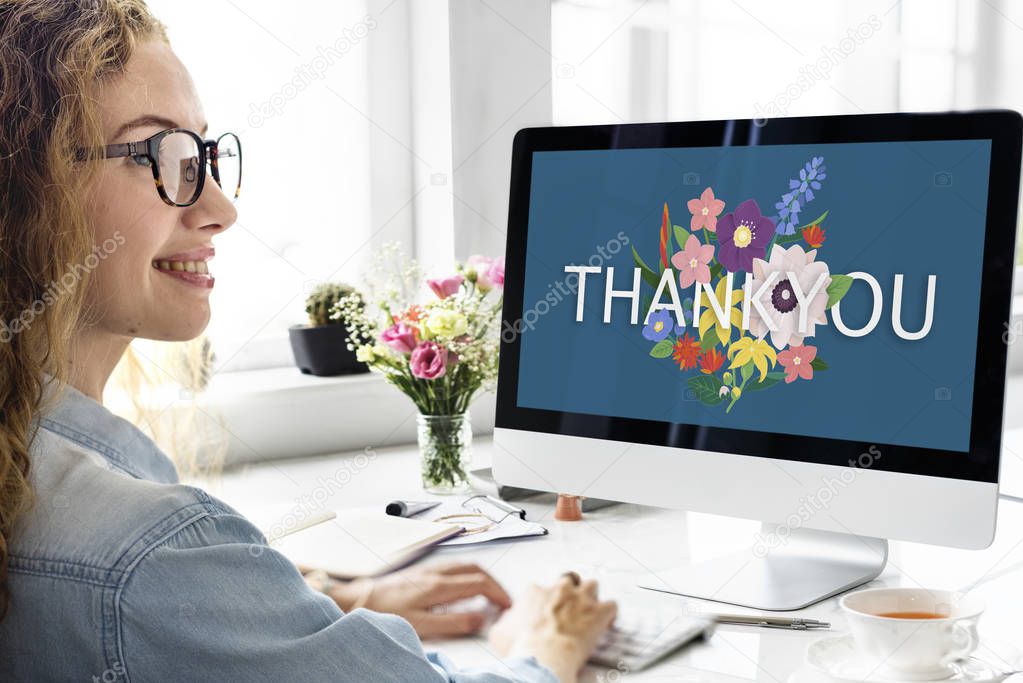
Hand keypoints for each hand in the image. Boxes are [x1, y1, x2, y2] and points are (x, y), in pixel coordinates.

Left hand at [327, 562, 511, 639]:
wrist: (360, 599)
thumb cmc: (386, 612)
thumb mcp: (422, 624)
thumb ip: (454, 621)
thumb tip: (480, 618)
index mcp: (439, 584)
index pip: (480, 583)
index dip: (498, 594)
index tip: (508, 606)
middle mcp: (437, 572)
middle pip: (477, 570)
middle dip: (495, 583)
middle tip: (504, 600)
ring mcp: (429, 569)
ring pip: (466, 566)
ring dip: (483, 577)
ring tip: (490, 593)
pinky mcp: (422, 571)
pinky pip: (455, 567)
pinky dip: (469, 575)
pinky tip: (465, 587)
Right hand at [489, 572, 616, 682]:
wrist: (543, 656)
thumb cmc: (521, 646)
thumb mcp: (500, 632)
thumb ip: (505, 620)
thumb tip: (507, 620)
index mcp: (536, 591)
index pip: (541, 589)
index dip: (545, 601)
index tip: (546, 613)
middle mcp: (559, 589)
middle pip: (568, 580)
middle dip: (570, 591)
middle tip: (569, 608)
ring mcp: (581, 598)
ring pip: (592, 585)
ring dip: (591, 597)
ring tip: (590, 611)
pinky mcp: (599, 612)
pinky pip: (611, 605)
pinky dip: (610, 614)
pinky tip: (607, 623)